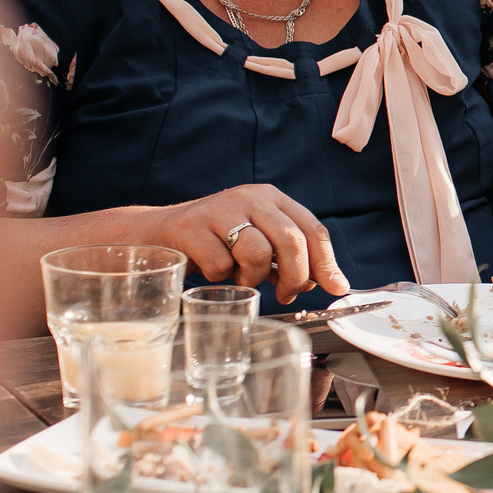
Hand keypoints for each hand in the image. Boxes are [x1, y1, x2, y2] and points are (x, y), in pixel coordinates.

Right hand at [152, 184, 347, 305]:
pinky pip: (220, 263)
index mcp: (272, 198)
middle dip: (296, 276)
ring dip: (253, 277)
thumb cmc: (215, 242)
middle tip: (287, 294)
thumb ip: (289, 259)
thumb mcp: (257, 243)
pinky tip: (213, 270)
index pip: (312, 228)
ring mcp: (219, 209)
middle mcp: (249, 198)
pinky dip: (221, 276)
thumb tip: (329, 282)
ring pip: (256, 252)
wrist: (157, 233)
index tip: (335, 287)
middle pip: (290, 239)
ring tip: (240, 277)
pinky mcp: (191, 226)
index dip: (326, 261)